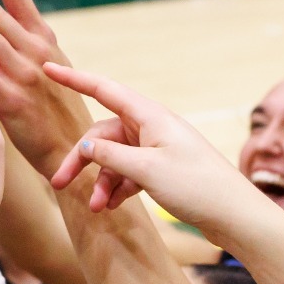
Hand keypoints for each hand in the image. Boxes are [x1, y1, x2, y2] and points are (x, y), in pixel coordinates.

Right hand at [42, 63, 268, 240]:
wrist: (235, 216)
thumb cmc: (197, 186)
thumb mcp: (147, 170)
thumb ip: (110, 156)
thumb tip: (83, 147)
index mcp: (150, 116)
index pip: (103, 89)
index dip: (73, 79)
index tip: (47, 68)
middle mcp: (152, 128)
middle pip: (102, 135)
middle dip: (81, 159)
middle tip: (58, 183)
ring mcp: (158, 149)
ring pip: (114, 158)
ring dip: (101, 180)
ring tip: (95, 208)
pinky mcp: (164, 170)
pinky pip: (129, 172)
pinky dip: (117, 188)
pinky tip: (110, 207)